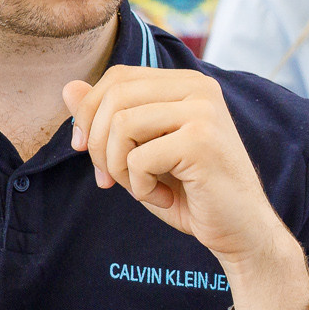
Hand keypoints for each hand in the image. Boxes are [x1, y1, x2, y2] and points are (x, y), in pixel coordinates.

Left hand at [66, 67, 292, 269]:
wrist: (241, 231)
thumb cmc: (191, 193)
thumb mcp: (141, 153)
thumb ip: (108, 119)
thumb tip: (67, 88)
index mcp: (186, 84)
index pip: (118, 77)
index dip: (90, 113)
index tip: (87, 152)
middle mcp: (198, 88)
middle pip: (115, 95)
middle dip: (98, 144)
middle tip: (108, 179)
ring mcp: (203, 112)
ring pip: (121, 124)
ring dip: (118, 167)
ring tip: (142, 188)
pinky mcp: (201, 141)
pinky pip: (139, 158)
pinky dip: (140, 187)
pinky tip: (165, 198)